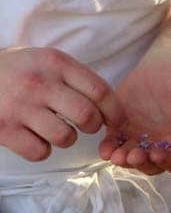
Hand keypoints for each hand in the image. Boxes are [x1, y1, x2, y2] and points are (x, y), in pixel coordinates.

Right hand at [0, 46, 124, 160]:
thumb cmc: (19, 70)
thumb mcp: (47, 60)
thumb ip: (75, 77)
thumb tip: (109, 105)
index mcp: (56, 64)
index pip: (99, 90)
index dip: (115, 110)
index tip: (118, 120)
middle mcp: (40, 84)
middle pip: (86, 116)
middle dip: (94, 126)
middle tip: (88, 126)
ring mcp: (21, 108)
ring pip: (64, 137)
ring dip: (68, 139)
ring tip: (59, 130)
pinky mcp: (4, 130)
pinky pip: (39, 152)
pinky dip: (43, 150)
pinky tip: (37, 138)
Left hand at [98, 57, 170, 173]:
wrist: (167, 67)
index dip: (168, 161)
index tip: (159, 154)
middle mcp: (161, 147)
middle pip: (151, 165)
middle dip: (141, 163)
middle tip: (133, 156)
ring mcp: (140, 141)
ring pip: (130, 158)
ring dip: (123, 160)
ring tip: (116, 155)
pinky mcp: (122, 130)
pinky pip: (114, 144)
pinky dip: (109, 148)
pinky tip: (106, 147)